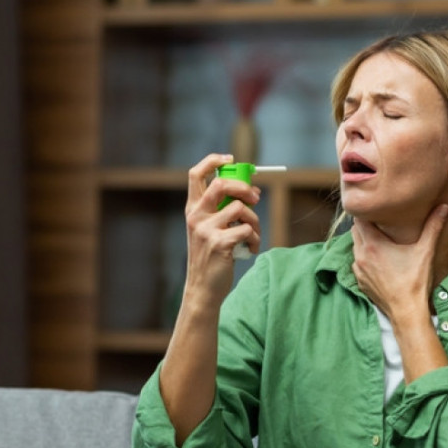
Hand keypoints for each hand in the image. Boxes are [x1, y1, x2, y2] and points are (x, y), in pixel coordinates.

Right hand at [182, 153, 261, 308]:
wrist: (203, 288)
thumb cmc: (211, 257)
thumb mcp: (210, 229)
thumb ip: (223, 210)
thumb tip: (252, 191)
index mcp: (193, 209)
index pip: (197, 174)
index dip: (213, 160)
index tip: (231, 159)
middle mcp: (196, 216)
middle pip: (222, 184)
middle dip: (244, 187)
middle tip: (255, 197)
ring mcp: (206, 230)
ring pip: (240, 209)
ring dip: (254, 220)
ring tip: (253, 234)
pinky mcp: (219, 243)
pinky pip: (247, 230)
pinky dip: (255, 239)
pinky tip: (251, 249)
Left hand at [351, 204, 447, 321]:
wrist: (406, 311)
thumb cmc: (414, 282)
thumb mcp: (425, 251)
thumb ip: (433, 226)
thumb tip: (444, 207)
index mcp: (373, 244)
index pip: (359, 219)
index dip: (367, 213)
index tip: (379, 211)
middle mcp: (361, 255)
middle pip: (355, 231)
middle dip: (366, 225)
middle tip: (381, 223)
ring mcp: (358, 270)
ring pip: (355, 247)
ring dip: (364, 242)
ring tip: (380, 240)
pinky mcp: (360, 282)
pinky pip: (357, 263)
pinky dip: (365, 258)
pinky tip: (379, 260)